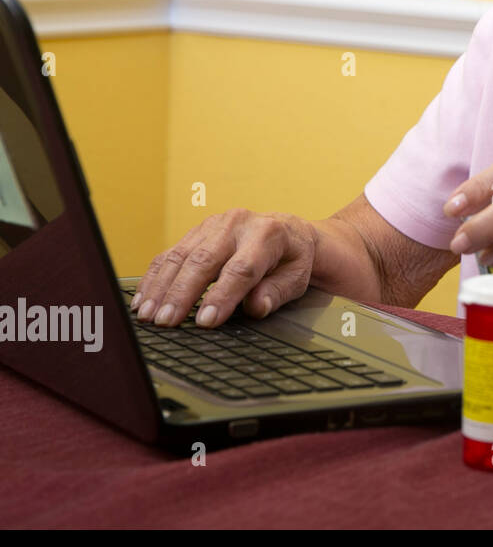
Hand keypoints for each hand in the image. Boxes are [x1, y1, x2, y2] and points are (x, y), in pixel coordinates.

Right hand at [132, 209, 316, 327]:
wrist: (286, 230)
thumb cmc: (291, 258)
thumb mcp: (295, 277)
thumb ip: (276, 293)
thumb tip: (255, 306)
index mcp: (269, 234)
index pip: (241, 268)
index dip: (222, 296)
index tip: (206, 321)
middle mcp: (238, 224)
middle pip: (204, 260)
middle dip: (182, 293)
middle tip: (167, 322)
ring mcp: (213, 225)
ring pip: (181, 255)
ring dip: (161, 288)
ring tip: (148, 315)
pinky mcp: (196, 232)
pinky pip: (170, 254)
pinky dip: (154, 278)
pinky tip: (143, 299)